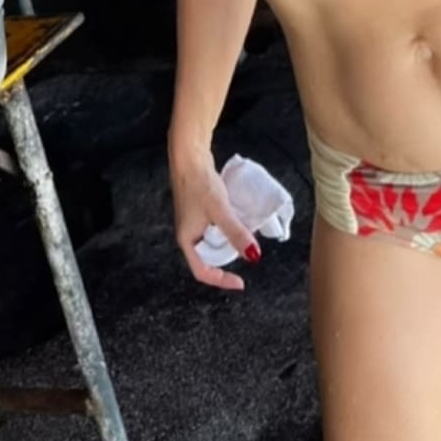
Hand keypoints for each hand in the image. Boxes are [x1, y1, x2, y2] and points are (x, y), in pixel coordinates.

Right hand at [169, 142, 258, 291]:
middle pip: (208, 257)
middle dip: (227, 260)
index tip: (240, 283)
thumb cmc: (199, 184)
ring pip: (213, 241)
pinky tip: (240, 220)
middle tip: (246, 255)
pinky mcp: (200, 208)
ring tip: (246, 238)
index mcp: (187, 240)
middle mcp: (189, 233)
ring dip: (229, 243)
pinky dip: (228, 228)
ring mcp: (194, 221)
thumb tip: (253, 256)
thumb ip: (236, 233)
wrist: (189, 157)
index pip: (202, 271)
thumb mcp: (220, 211)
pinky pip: (215, 227)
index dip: (221, 280)